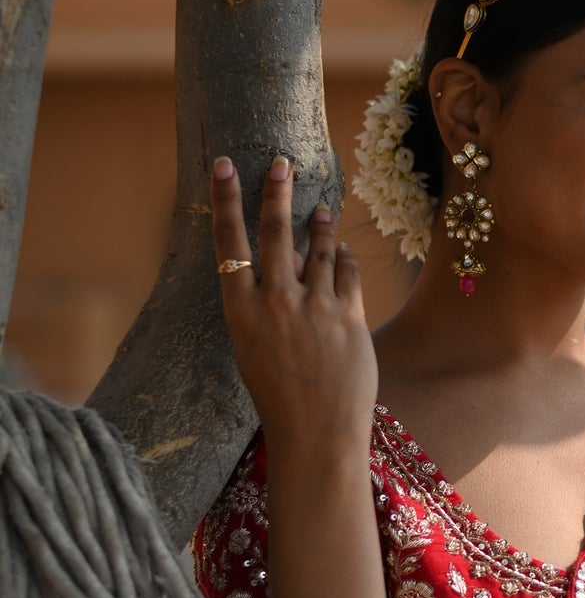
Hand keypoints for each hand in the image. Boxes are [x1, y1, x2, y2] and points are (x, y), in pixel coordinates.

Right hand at [211, 155, 376, 454]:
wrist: (316, 434)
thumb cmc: (280, 395)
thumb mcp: (256, 348)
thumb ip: (268, 303)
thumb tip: (293, 260)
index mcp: (240, 312)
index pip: (229, 244)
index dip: (224, 201)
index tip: (223, 167)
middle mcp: (275, 303)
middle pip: (276, 232)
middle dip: (277, 192)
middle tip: (281, 163)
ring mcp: (314, 308)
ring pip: (320, 248)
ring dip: (321, 225)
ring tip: (321, 209)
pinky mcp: (349, 316)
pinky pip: (348, 271)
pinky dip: (345, 258)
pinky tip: (343, 252)